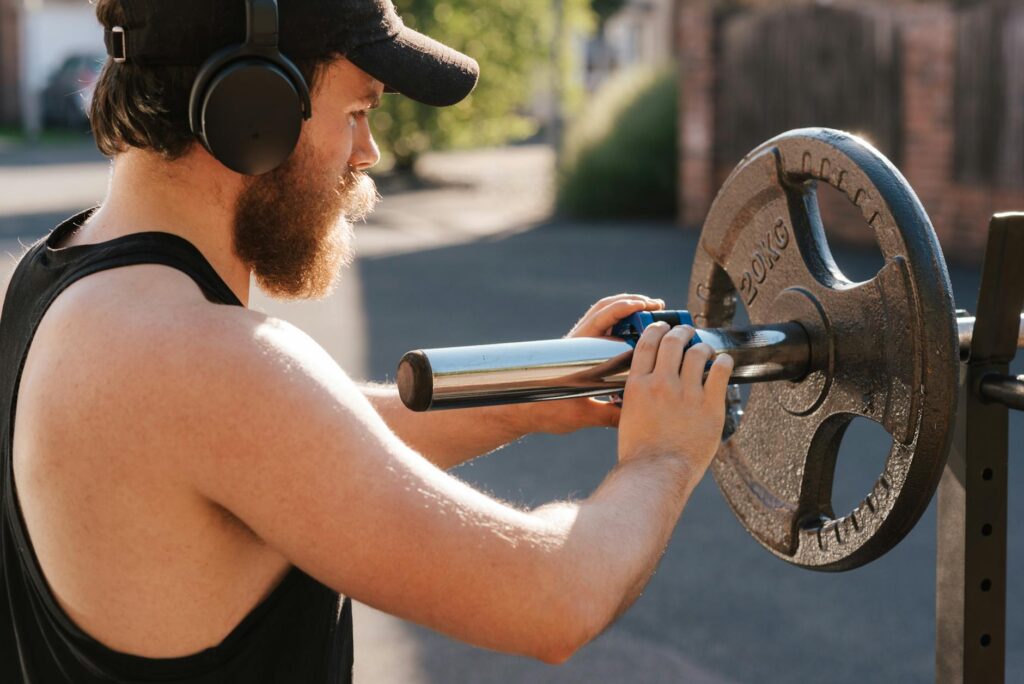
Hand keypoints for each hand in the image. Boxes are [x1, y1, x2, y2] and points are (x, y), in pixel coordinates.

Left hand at [507, 294, 664, 434]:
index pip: (604, 317)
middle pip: (605, 308)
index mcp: (578, 349)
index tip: (648, 307)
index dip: (627, 308)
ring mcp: (576, 344)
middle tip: (656, 305)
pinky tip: (633, 332)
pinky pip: (599, 328)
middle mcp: (577, 342)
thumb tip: (637, 417)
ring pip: (601, 314)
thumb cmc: (544, 411)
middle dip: (631, 302)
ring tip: (647, 310)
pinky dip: (617, 322)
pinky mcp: (577, 351)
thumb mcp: (581, 415)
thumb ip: (609, 415)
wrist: (519, 412)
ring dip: (624, 309)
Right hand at [617, 322, 733, 479]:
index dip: (656, 329)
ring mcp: (686, 394)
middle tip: (687, 332)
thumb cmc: (640, 453)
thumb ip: (638, 396)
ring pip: (698, 352)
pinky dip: (723, 362)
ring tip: (705, 350)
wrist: (656, 474)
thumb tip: (645, 386)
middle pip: (672, 341)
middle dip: (682, 332)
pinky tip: (723, 362)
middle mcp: (661, 384)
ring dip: (702, 346)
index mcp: (638, 385)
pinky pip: (720, 371)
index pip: (647, 343)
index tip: (663, 328)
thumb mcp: (628, 416)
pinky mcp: (709, 406)